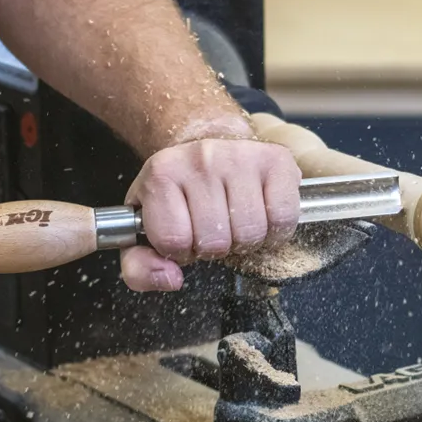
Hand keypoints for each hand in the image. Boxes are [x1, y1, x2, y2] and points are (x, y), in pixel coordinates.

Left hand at [120, 139, 300, 291]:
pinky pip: (282, 219)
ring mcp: (240, 157)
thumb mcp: (143, 226)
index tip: (183, 236)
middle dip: (213, 248)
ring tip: (233, 222)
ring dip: (244, 240)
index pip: (173, 241)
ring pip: (250, 233)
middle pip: (215, 242)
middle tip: (211, 229)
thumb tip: (170, 279)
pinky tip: (260, 216)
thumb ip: (139, 265)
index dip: (180, 251)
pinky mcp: (275, 160)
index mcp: (161, 175)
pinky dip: (274, 230)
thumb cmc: (177, 192)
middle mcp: (200, 159)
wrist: (207, 142)